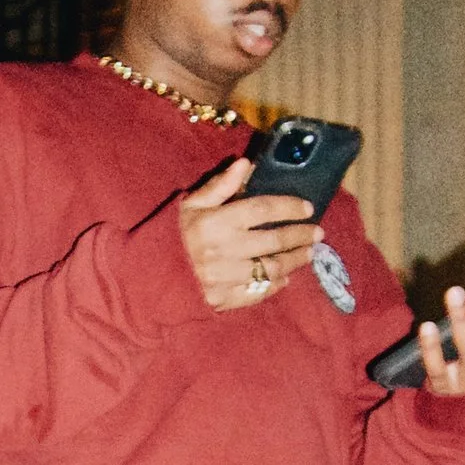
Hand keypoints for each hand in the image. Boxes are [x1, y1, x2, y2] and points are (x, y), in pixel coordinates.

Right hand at [178, 157, 320, 312]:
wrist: (146, 276)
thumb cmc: (169, 236)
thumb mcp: (189, 205)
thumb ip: (219, 186)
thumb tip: (245, 165)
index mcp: (215, 222)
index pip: (261, 209)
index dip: (288, 207)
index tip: (307, 208)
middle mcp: (223, 250)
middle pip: (273, 240)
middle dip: (300, 236)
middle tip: (317, 233)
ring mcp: (223, 278)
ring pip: (270, 268)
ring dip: (294, 261)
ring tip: (308, 254)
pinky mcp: (221, 299)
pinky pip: (256, 293)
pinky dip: (274, 286)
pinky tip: (284, 278)